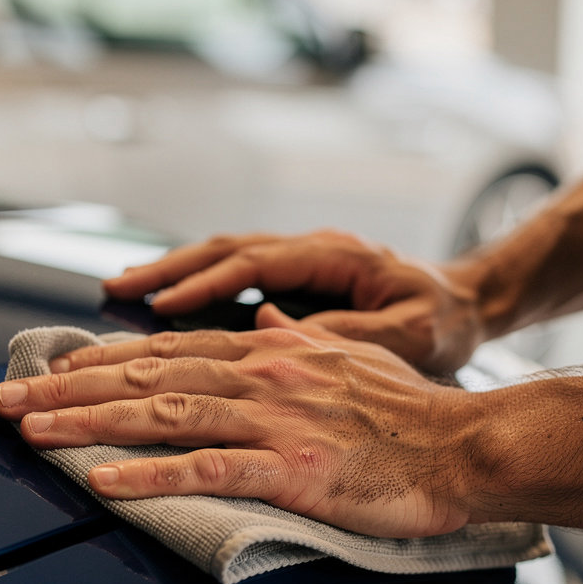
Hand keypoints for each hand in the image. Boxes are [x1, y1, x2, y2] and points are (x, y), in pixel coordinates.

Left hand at [0, 306, 476, 537]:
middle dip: (72, 389)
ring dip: (91, 424)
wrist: (466, 447)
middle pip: (151, 378)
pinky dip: (153, 475)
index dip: (106, 362)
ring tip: (32, 432)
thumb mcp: (352, 361)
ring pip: (166, 415)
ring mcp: (277, 421)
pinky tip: (104, 482)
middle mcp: (266, 375)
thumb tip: (263, 319)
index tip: (54, 372)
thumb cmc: (411, 413)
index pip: (172, 352)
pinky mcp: (294, 470)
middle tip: (9, 401)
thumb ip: (299, 339)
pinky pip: (210, 470)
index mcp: (274, 352)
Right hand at [103, 230, 484, 374]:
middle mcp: (313, 249)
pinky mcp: (300, 278)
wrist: (469, 305)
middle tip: (114, 286)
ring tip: (124, 289)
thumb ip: (345, 332)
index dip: (205, 283)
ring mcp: (304, 260)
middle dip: (168, 269)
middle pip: (226, 250)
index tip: (160, 304)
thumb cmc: (444, 321)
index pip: (256, 263)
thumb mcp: (408, 334)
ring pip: (225, 257)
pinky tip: (167, 304)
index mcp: (336, 256)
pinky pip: (239, 275)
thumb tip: (271, 328)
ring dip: (174, 272)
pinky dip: (199, 285)